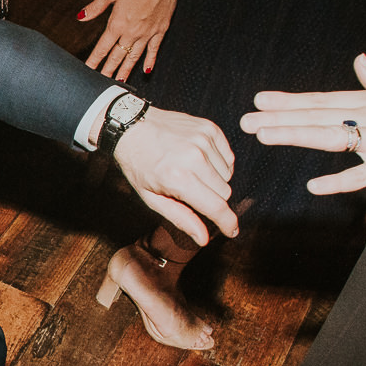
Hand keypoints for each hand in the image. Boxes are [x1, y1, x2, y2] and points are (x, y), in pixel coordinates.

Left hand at [78, 0, 183, 81]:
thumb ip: (95, 7)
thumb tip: (80, 16)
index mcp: (117, 23)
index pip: (102, 48)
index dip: (94, 61)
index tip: (88, 71)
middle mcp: (131, 32)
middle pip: (117, 57)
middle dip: (108, 71)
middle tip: (101, 84)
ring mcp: (146, 33)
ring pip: (134, 57)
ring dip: (126, 70)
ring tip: (119, 81)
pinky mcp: (160, 31)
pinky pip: (154, 50)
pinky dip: (149, 61)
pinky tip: (146, 70)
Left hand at [111, 108, 238, 243]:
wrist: (132, 127)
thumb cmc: (139, 165)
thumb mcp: (152, 198)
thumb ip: (181, 219)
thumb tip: (204, 239)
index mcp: (178, 178)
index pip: (216, 206)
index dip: (227, 222)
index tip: (232, 231)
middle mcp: (194, 157)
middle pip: (225, 192)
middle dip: (213, 199)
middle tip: (192, 192)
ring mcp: (203, 140)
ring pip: (228, 175)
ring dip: (215, 180)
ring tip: (192, 173)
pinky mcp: (209, 128)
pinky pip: (228, 157)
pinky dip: (218, 163)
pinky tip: (199, 160)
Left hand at [239, 54, 365, 195]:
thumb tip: (360, 62)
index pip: (323, 98)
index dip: (290, 100)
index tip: (260, 98)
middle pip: (317, 116)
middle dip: (278, 118)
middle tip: (244, 120)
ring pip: (330, 139)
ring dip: (295, 137)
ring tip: (263, 137)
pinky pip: (363, 175)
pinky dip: (339, 181)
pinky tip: (313, 186)